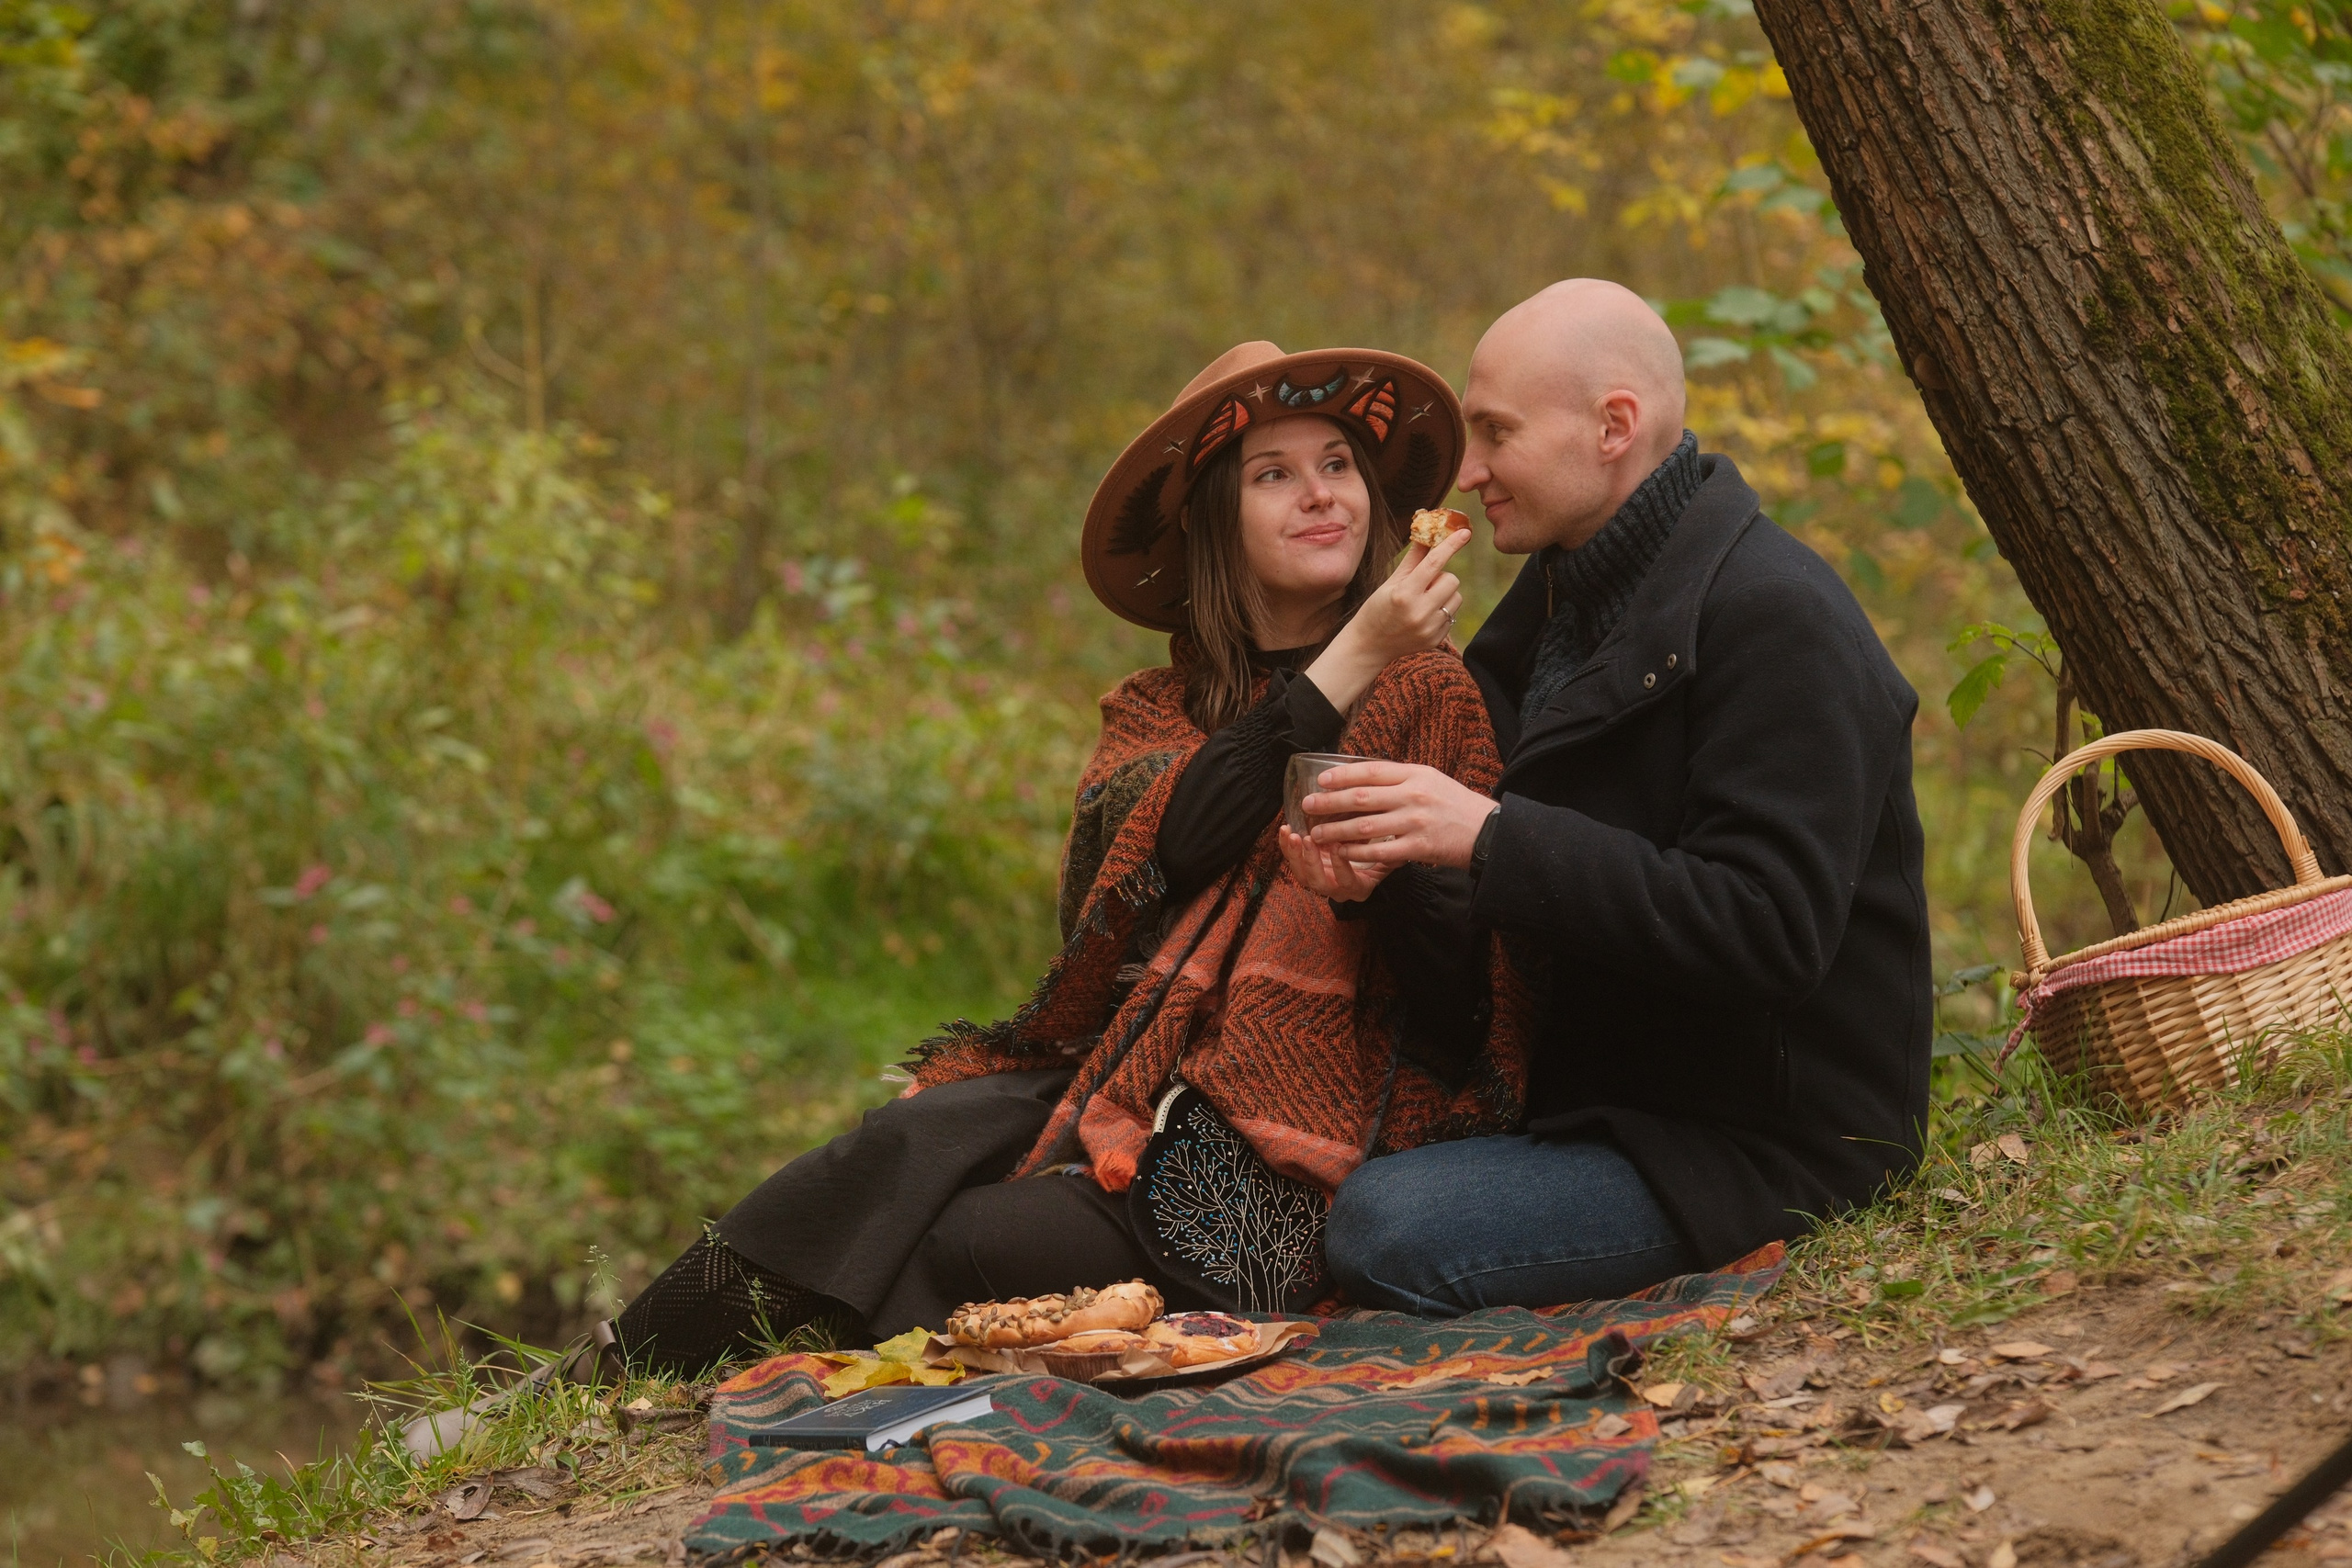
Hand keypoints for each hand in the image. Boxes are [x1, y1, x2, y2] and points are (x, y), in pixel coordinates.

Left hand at [1277, 824, 1395, 901]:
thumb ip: (1393, 856)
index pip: (1348, 881)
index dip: (1341, 867)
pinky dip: (1286, 847)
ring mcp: (1319, 880)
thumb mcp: (1387, 859)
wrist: (1363, 864)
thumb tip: (1405, 849)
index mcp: (1358, 888)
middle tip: (1309, 839)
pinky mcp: (1306, 869)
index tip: (1339, 847)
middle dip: (1311, 861)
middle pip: (1318, 883)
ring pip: (1302, 875)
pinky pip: (1292, 862)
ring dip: (1294, 855)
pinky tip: (1285, 830)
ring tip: (1292, 834)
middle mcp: (1336, 889)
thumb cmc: (1377, 859)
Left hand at [1303, 761, 1498, 868]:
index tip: (1321, 780)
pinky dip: (1357, 852)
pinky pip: (1379, 851)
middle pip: (1361, 797)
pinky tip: (1341, 853)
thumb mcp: (1431, 780)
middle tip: (1308, 805)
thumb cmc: (1455, 805)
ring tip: (1317, 833)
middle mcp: (1413, 795)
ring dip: (1336, 830)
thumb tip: (1364, 776)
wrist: (1487, 832)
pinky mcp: (1417, 847)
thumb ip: (1401, 778)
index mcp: (1415, 774)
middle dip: (1330, 802)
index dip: (1342, 775)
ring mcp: (1414, 822)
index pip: (1371, 771)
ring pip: (1365, 825)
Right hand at [1345, 524, 1470, 661]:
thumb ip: (1413, 559)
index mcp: (1404, 594)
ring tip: (1424, 601)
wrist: (1369, 645)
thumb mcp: (1391, 582)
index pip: (1434, 563)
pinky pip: (1453, 615)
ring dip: (1445, 594)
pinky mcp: (1435, 639)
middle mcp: (1419, 612)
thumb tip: (1428, 534)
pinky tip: (1423, 617)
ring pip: (1457, 597)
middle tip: (1424, 584)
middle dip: (1441, 577)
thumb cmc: (1377, 608)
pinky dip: (1442, 611)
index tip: (1465, 533)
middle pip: (1452, 580)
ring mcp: (1429, 628)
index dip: (1451, 545)